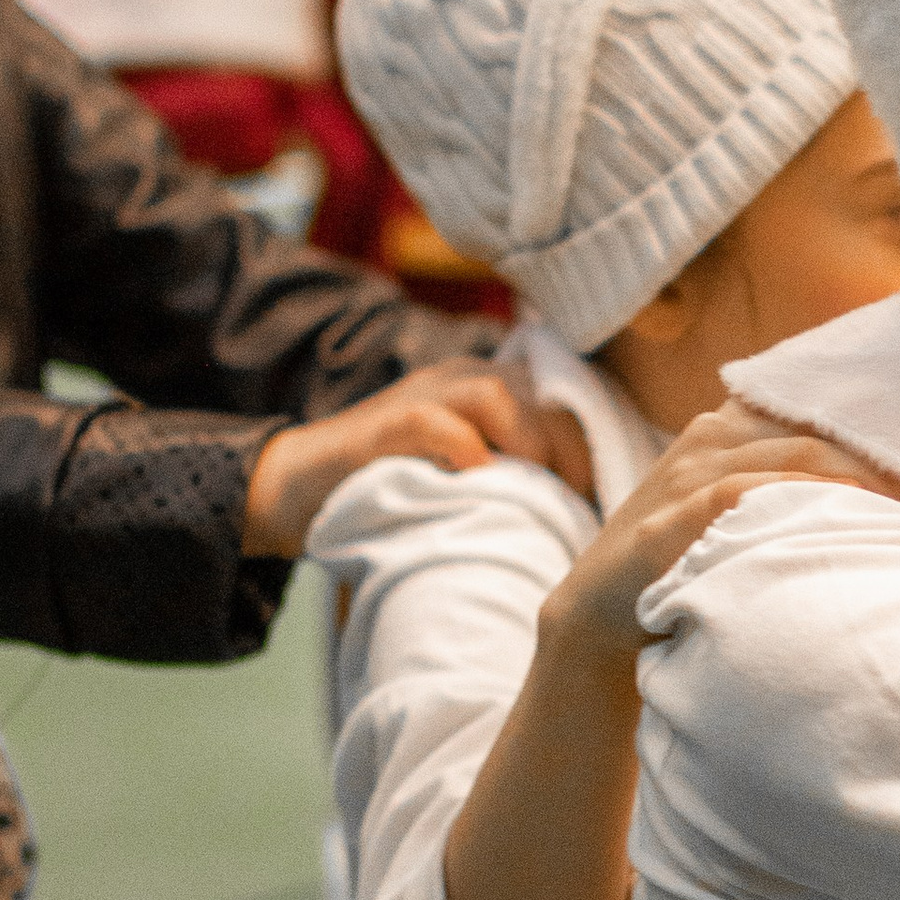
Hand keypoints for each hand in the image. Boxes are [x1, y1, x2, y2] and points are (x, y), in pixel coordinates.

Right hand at [239, 362, 592, 559]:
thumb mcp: (463, 475)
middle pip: (537, 390)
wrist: (298, 486)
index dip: (587, 434)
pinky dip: (463, 448)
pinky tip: (479, 480)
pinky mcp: (382, 425)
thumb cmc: (393, 488)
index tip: (602, 486)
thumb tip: (575, 517)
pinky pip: (433, 421)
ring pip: (494, 394)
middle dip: (569, 442)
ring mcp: (419, 396)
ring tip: (543, 487)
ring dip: (528, 440)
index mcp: (484, 389)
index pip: (555, 393)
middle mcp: (457, 381)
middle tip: (582, 496)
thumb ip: (511, 476)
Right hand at [538, 399, 899, 673]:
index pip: (829, 409)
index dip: (896, 436)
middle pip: (825, 429)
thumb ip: (809, 497)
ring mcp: (684, 474)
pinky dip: (802, 506)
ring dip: (868, 487)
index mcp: (737, 425)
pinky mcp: (663, 523)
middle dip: (898, 466)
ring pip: (796, 456)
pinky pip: (742, 497)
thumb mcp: (753, 521)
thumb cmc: (698, 574)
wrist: (600, 626)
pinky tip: (851, 528)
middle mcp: (711, 435)